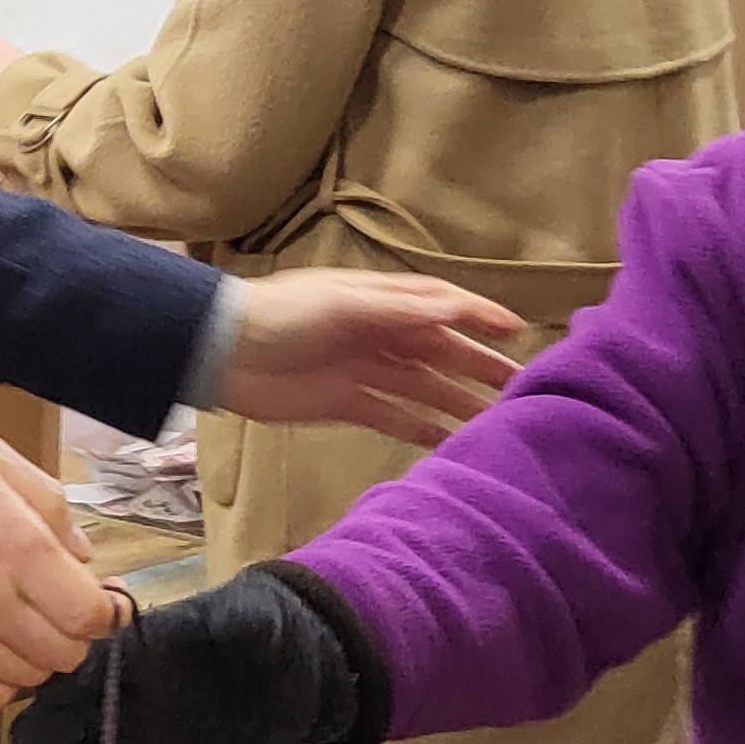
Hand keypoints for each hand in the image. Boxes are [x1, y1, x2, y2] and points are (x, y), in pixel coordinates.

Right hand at [0, 410, 113, 711]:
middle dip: (72, 630)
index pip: (90, 614)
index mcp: (13, 543)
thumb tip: (82, 552)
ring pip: (28, 678)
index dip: (104, 609)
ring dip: (35, 653)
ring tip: (19, 620)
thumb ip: (46, 502)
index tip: (100, 598)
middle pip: (66, 653)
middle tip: (57, 604)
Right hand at [8, 567, 368, 743]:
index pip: (72, 668)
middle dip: (37, 734)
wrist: (289, 679)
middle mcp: (113, 702)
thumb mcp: (252, 618)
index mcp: (128, 656)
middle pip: (49, 721)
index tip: (52, 695)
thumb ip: (228, 619)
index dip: (56, 681)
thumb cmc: (263, 634)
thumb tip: (211, 618)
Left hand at [216, 271, 521, 448]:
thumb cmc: (281, 316)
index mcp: (380, 300)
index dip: (479, 317)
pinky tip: (450, 443)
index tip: (519, 332)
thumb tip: (455, 309)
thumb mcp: (343, 305)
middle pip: (440, 350)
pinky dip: (421, 429)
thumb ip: (399, 310)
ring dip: (458, 401)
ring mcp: (364, 369)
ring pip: (424, 386)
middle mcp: (379, 333)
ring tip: (497, 423)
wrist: (222, 353)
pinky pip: (394, 416)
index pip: (442, 306)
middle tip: (522, 388)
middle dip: (479, 366)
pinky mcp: (346, 403)